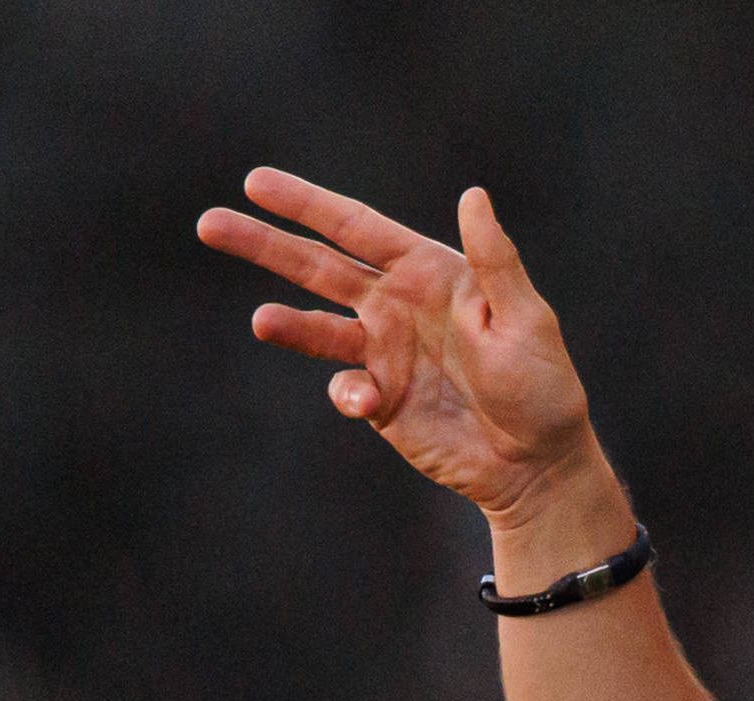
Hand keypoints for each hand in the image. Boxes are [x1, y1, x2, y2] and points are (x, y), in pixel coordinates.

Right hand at [199, 172, 611, 538]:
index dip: (305, 205)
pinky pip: (343, 388)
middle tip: (210, 223)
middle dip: (264, 245)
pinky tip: (366, 403)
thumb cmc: (542, 386)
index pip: (355, 227)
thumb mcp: (524, 318)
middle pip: (317, 266)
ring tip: (259, 321)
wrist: (535, 464)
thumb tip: (472, 195)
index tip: (255, 182)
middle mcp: (396, 303)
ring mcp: (383, 352)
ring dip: (283, 321)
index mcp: (427, 270)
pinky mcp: (379, 399)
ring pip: (314, 324)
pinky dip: (345, 393)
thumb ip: (494, 260)